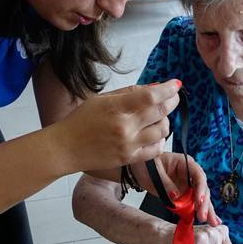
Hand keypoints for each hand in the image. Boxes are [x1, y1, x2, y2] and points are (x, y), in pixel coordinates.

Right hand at [57, 80, 180, 171]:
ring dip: (165, 121)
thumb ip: (130, 93)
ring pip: (162, 131)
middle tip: (173, 97)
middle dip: (172, 102)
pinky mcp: (129, 159)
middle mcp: (124, 127)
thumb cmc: (82, 120)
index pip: (150, 96)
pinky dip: (160, 140)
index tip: (176, 85)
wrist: (66, 147)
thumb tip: (155, 88)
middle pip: (160, 112)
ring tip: (158, 118)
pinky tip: (155, 135)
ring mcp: (128, 145)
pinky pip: (156, 149)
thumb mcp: (102, 99)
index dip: (168, 89)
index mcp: (116, 108)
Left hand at [133, 152, 220, 224]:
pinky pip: (194, 204)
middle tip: (203, 216)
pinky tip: (212, 220)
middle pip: (202, 189)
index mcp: (185, 163)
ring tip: (213, 222)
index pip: (198, 175)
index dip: (200, 188)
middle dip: (204, 204)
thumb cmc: (146, 164)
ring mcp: (188, 186)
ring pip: (201, 198)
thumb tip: (176, 197)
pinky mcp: (184, 195)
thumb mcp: (154, 172)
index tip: (199, 201)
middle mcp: (190, 175)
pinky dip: (201, 212)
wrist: (138, 170)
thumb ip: (166, 184)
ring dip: (207, 211)